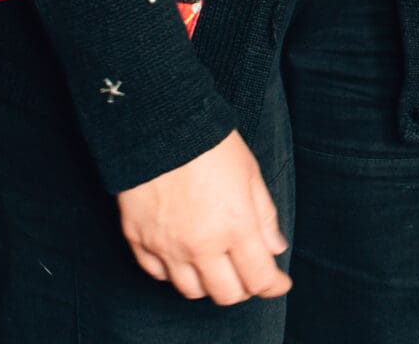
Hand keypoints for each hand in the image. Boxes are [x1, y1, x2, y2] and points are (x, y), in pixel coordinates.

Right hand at [116, 130, 290, 303]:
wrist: (160, 123)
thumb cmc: (210, 142)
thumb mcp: (250, 172)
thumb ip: (264, 215)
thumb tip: (274, 248)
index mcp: (234, 225)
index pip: (258, 277)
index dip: (273, 285)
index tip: (279, 283)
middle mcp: (201, 245)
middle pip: (226, 294)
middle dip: (243, 287)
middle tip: (247, 271)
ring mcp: (167, 246)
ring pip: (191, 291)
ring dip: (208, 283)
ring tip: (215, 262)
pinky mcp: (139, 241)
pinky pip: (158, 275)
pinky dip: (173, 271)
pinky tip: (183, 254)